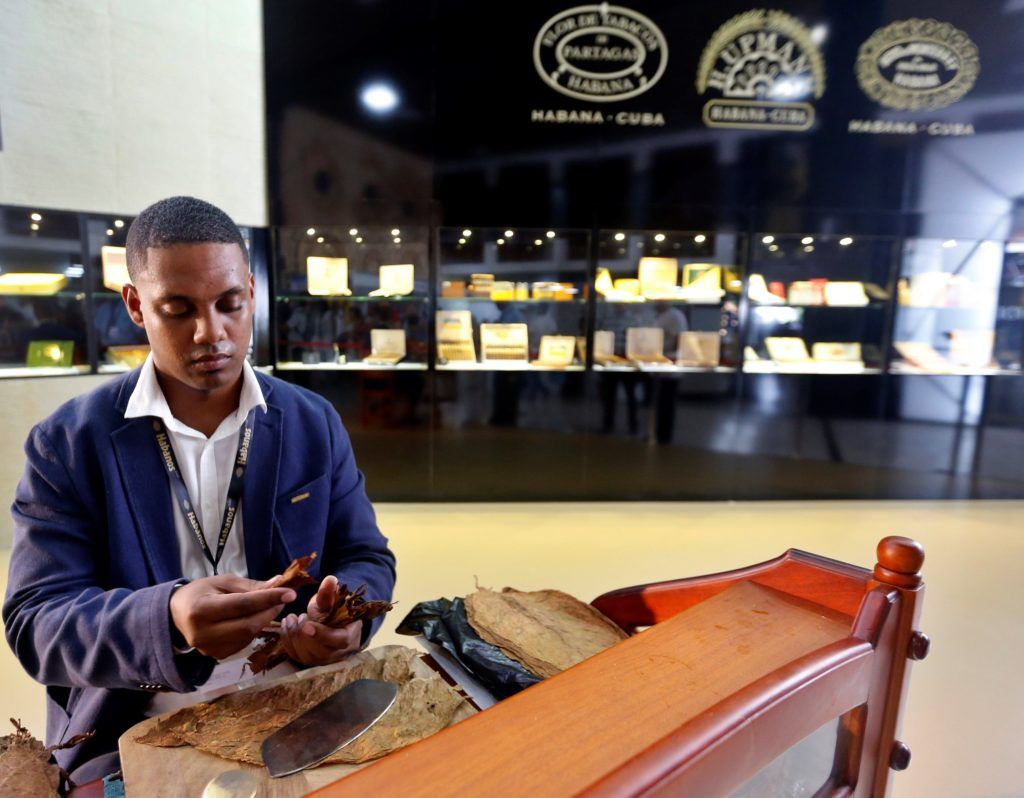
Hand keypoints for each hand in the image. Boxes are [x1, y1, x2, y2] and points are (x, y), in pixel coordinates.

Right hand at [169, 574, 295, 659]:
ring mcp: (209, 648)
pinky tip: (254, 619)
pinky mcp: (216, 655)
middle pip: (248, 626)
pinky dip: (254, 630)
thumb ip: (250, 586)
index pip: (242, 605)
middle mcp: (203, 633)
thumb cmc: (201, 592)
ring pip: (248, 636)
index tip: (290, 593)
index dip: (268, 599)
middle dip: (270, 611)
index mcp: (201, 609)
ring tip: (269, 606)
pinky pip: (244, 643)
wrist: (177, 614)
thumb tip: (278, 584)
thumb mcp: (223, 582)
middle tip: (283, 599)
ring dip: (264, 620)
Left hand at [280, 574, 362, 666]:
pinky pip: (294, 655)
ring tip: (294, 618)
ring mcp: (322, 660)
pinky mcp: (308, 661)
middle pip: (318, 650)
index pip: (337, 640)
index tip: (307, 625)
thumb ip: (329, 593)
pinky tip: (287, 625)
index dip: (322, 634)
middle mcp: (336, 654)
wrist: (334, 622)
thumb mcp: (333, 600)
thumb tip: (330, 579)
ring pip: (304, 655)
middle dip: (303, 632)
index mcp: (349, 637)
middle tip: (299, 615)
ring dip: (294, 634)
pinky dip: (287, 639)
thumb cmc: (336, 609)